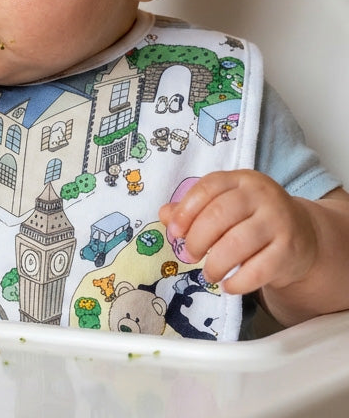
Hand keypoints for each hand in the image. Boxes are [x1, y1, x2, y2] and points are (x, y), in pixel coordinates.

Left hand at [158, 170, 317, 294]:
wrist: (303, 234)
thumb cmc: (251, 218)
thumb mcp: (224, 205)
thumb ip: (193, 208)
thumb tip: (164, 215)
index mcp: (241, 179)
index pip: (208, 187)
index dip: (186, 211)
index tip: (174, 232)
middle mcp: (262, 195)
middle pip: (220, 215)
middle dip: (197, 239)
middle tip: (190, 255)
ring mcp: (279, 221)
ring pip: (238, 243)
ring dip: (216, 264)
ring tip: (209, 273)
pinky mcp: (290, 250)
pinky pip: (259, 270)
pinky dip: (238, 282)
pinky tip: (229, 286)